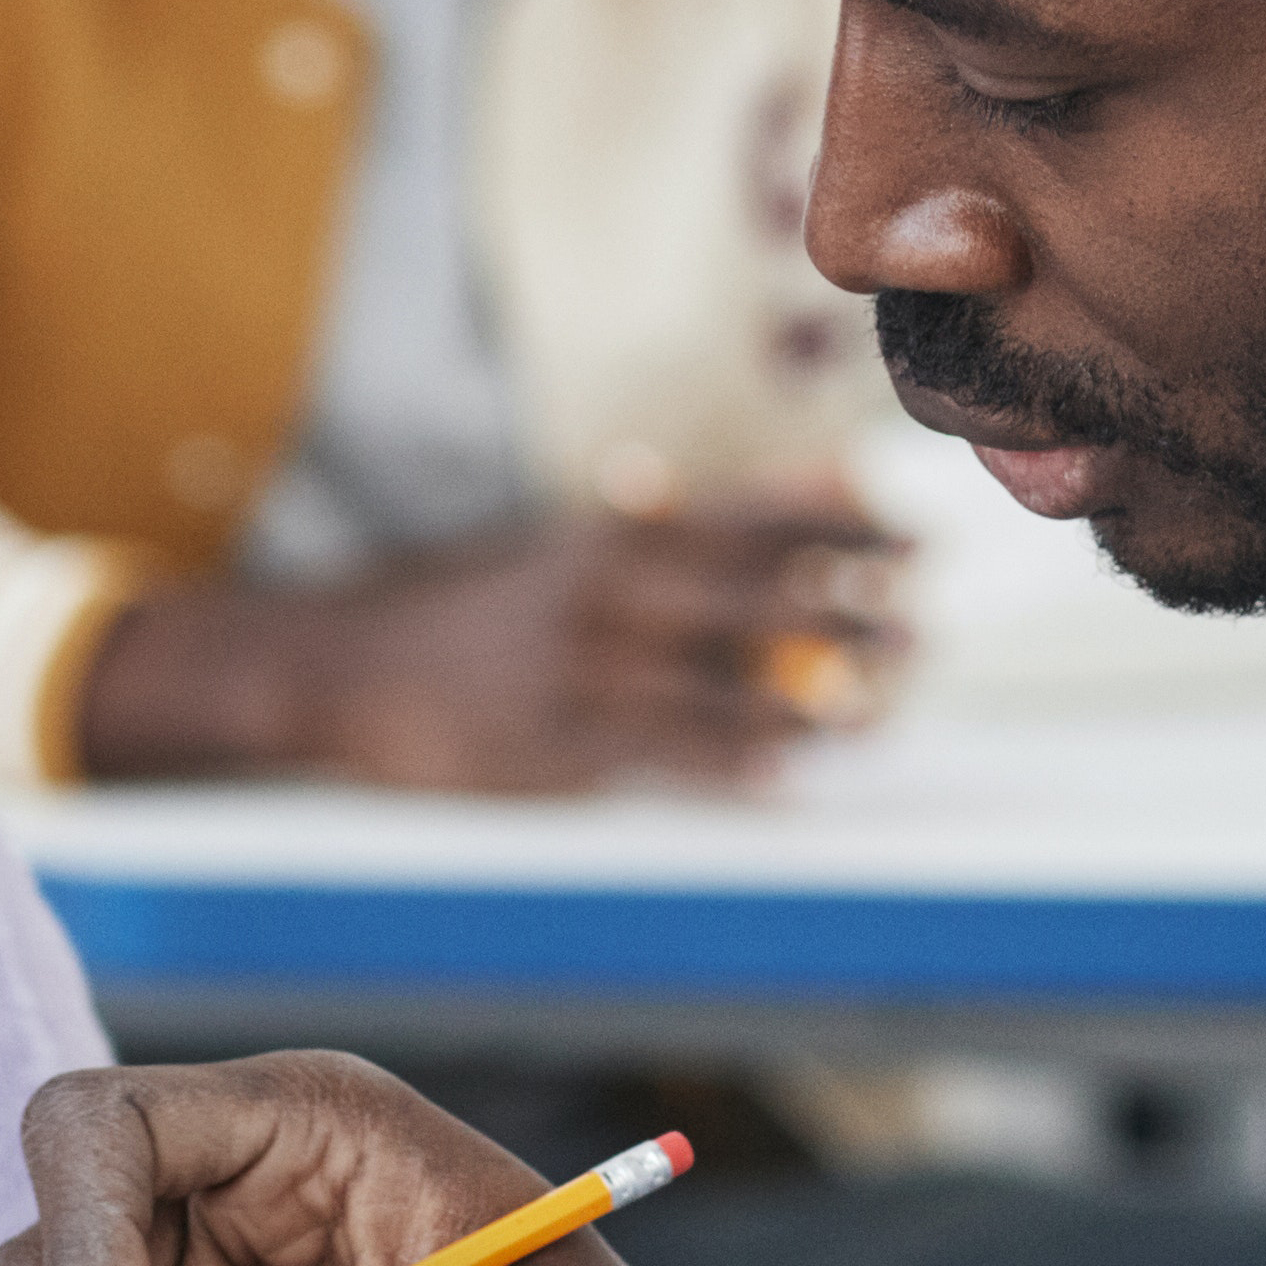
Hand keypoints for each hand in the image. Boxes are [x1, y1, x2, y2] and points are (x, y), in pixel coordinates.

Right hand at [71, 490, 907, 794]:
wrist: (343, 662)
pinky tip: (788, 774)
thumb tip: (772, 491)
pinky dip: (731, 760)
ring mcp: (583, 666)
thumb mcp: (556, 545)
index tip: (916, 536)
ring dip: (810, 697)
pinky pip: (665, 751)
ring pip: (724, 680)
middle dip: (848, 611)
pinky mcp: (558, 740)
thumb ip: (664, 524)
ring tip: (878, 707)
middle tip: (922, 625)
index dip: (843, 528)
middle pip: (755, 595)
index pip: (752, 519)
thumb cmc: (464, 605)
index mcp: (610, 537)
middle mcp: (606, 590)